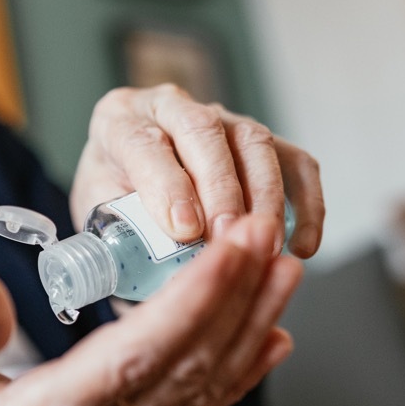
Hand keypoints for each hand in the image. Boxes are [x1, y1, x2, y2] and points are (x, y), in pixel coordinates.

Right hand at [0, 215, 300, 405]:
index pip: (134, 356)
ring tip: (282, 270)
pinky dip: (239, 372)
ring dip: (247, 325)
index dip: (189, 303)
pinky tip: (269, 339)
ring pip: (199, 384)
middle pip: (183, 366)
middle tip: (266, 235)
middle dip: (234, 298)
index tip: (228, 250)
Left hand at [69, 84, 324, 256]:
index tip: (182, 229)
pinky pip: (294, 161)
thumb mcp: (98, 218)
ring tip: (263, 246)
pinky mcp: (258, 139)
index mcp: (118, 122)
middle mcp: (169, 108)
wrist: (126, 179)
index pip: (143, 142)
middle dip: (219, 188)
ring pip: (253, 141)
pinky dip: (306, 202)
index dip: (166, 185)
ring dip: (264, 196)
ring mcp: (220, 118)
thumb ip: (118, 245)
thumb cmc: (112, 201)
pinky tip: (302, 246)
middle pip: (202, 132)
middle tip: (226, 237)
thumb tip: (149, 296)